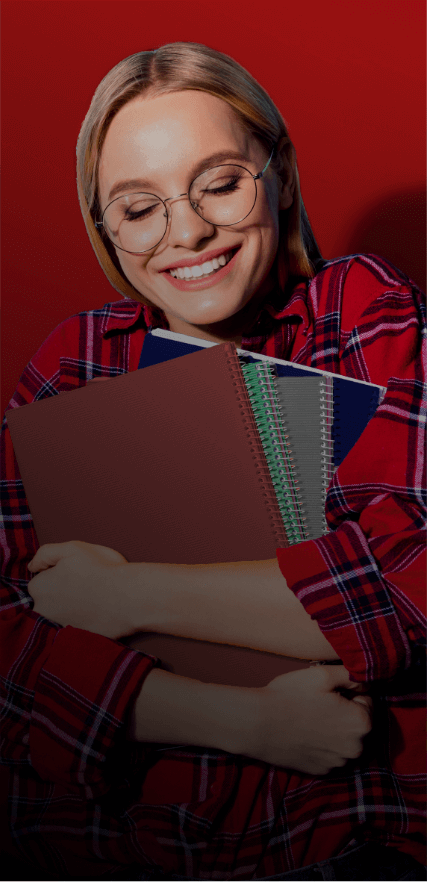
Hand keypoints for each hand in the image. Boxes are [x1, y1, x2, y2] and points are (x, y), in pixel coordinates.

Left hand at [27, 540, 132, 638]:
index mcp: (39, 588)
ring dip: (71, 608)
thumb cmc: (102, 570)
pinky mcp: (74, 639)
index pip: (40, 580)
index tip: (75, 572)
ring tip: (93, 598)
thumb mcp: (72, 548)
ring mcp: (58, 627)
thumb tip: (33, 566)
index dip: (57, 574)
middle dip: (60, 593)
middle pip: (47, 600)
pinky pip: (74, 627)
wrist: (129, 598)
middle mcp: (42, 611)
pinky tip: (96, 612)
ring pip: (60, 614)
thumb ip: (45, 553)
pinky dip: (82, 621)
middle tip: (85, 585)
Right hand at [252, 665, 371, 774]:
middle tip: (318, 701)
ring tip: (309, 717)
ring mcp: (338, 762)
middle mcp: (355, 748)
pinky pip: (329, 753)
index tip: (328, 690)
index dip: (348, 691)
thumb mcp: (323, 674)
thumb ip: (351, 674)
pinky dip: (321, 743)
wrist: (257, 725)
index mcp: (361, 723)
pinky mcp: (321, 771)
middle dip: (343, 711)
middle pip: (357, 722)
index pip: (366, 700)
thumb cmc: (290, 696)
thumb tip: (365, 679)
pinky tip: (304, 732)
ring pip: (343, 738)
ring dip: (333, 728)